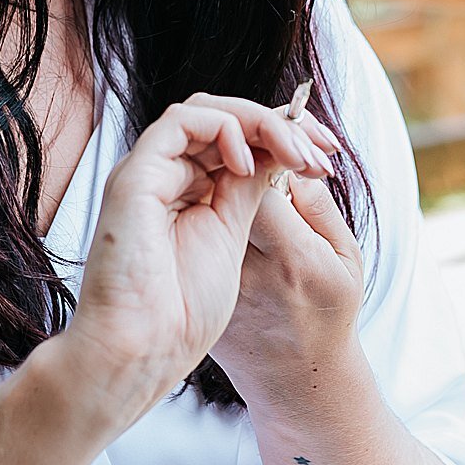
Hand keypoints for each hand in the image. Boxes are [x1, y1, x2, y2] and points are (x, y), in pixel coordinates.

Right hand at [62, 93, 332, 430]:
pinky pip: (181, 123)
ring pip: (206, 111)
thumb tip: (282, 157)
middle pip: (225, 119)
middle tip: (323, 149)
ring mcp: (151, 172)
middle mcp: (171, 176)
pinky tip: (251, 163)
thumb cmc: (186, 319)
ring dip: (261, 122)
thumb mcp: (242, 248)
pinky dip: (223, 128)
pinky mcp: (135, 176)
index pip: (240, 140)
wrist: (142, 353)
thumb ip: (255, 201)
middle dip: (282, 124)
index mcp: (194, 193)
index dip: (286, 137)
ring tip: (298, 155)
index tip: (328, 155)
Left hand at [210, 140, 362, 413]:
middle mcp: (246, 272)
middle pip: (222, 189)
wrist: (296, 382)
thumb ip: (317, 205)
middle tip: (256, 157)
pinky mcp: (198, 291)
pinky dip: (211, 213)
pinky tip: (231, 211)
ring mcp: (217, 285)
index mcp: (291, 260)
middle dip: (236, 159)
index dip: (262, 156)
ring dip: (221, 183)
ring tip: (248, 181)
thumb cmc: (329, 314)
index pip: (257, 183)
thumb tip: (282, 158)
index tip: (279, 157)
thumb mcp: (346, 258)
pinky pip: (198, 235)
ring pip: (204, 208)